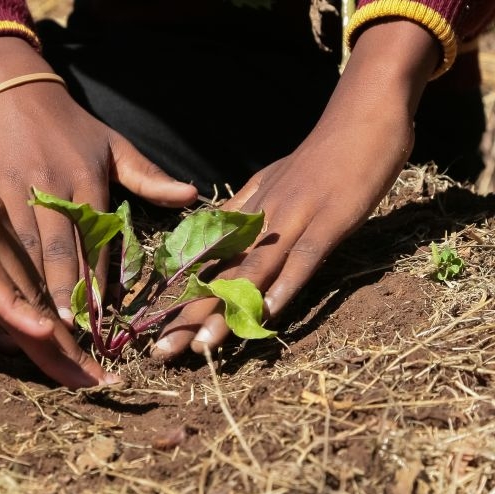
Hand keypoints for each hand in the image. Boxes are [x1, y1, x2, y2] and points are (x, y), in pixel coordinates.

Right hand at [0, 38, 197, 324]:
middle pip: (58, 249)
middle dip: (64, 292)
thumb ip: (148, 175)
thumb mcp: (113, 145)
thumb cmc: (70, 126)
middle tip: (70, 332)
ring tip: (40, 325)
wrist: (11, 92)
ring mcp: (13, 191)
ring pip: (25, 248)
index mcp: (85, 178)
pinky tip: (7, 294)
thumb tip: (190, 195)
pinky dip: (3, 266)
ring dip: (33, 288)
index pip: (93, 238)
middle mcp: (50, 186)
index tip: (101, 314)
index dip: (96, 279)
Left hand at [152, 21, 439, 359]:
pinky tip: (265, 315)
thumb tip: (218, 235)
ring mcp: (295, 220)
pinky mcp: (329, 221)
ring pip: (253, 272)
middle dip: (189, 317)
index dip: (182, 298)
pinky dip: (285, 288)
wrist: (363, 113)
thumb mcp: (272, 184)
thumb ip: (246, 213)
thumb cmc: (319, 155)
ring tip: (201, 348)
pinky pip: (303, 260)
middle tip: (161, 353)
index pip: (207, 262)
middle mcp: (262, 220)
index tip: (156, 330)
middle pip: (220, 274)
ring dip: (226, 312)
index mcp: (248, 212)